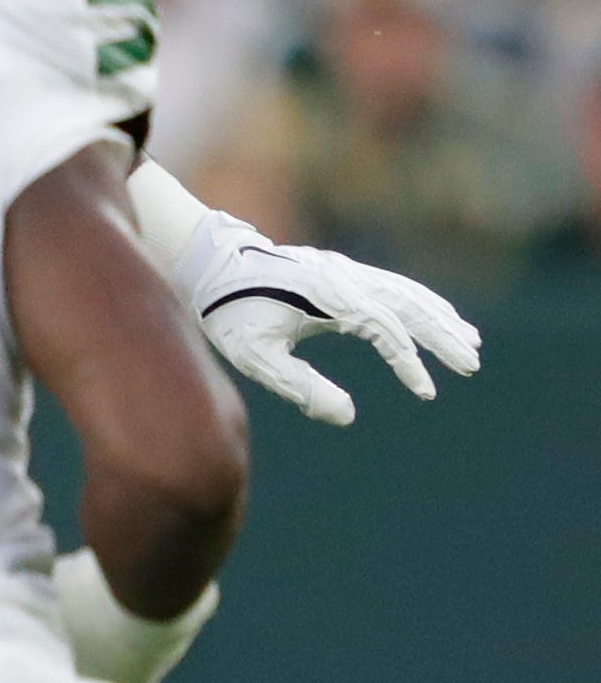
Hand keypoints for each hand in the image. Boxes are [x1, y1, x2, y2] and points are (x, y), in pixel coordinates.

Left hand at [188, 222, 480, 426]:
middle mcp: (345, 278)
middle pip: (409, 305)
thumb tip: (348, 416)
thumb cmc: (229, 314)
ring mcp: (345, 272)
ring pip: (406, 292)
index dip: (409, 362)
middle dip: (444, 335)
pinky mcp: (339, 273)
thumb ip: (301, 387)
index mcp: (329, 296)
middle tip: (472, 364)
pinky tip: (434, 317)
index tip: (425, 392)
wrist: (209, 266)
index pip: (386, 330)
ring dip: (439, 317)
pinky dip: (418, 302)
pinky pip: (390, 287)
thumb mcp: (256, 357)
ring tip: (470, 341)